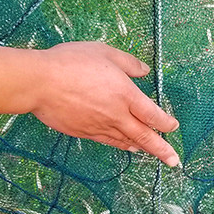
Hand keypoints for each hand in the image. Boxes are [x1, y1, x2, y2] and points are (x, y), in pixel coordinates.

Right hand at [31, 42, 180, 166]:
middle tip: (174, 161)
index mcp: (125, 94)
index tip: (173, 127)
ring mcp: (100, 126)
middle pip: (144, 137)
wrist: (39, 83)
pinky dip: (120, 145)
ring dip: (141, 148)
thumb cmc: (71, 63)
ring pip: (126, 141)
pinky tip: (125, 146)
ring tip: (152, 153)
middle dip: (162, 150)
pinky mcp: (84, 132)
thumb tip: (145, 71)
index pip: (153, 115)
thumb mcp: (105, 52)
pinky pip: (108, 141)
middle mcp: (116, 115)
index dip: (166, 123)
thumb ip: (129, 63)